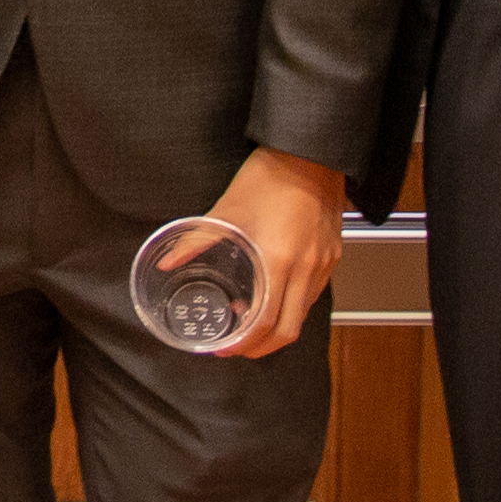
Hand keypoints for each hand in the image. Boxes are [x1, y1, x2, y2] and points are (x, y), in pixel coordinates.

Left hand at [199, 147, 346, 358]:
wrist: (309, 152)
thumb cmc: (271, 176)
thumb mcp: (227, 210)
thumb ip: (195, 240)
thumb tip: (168, 261)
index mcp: (279, 262)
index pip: (266, 324)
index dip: (246, 345)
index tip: (227, 349)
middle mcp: (306, 269)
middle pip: (289, 330)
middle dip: (263, 347)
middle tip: (239, 348)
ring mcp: (324, 263)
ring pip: (304, 313)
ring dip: (278, 325)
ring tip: (251, 322)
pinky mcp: (332, 254)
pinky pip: (313, 292)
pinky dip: (293, 304)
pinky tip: (274, 294)